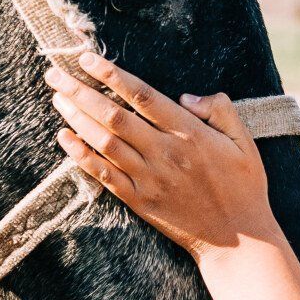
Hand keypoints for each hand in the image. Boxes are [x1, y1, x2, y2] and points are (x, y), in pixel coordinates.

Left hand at [47, 51, 281, 260]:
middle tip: (55, 74)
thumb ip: (220, 110)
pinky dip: (81, 157)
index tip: (86, 59)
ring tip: (57, 98)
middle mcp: (165, 153)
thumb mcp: (244, 141)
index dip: (111, 75)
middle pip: (114, 116)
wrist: (239, 241)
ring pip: (104, 143)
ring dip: (77, 118)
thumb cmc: (244, 186)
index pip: (142, 96)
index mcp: (190, 133)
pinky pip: (104, 176)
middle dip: (80, 92)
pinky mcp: (140, 201)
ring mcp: (150, 179)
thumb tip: (187, 95)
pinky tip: (64, 139)